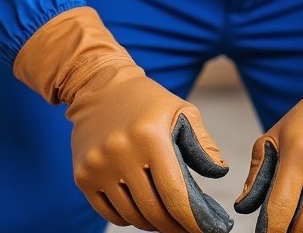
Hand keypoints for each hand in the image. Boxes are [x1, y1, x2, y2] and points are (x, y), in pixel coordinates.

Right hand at [68, 65, 232, 232]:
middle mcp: (120, 152)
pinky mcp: (82, 175)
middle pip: (153, 211)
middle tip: (188, 227)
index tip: (208, 231)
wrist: (99, 84)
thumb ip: (202, 144)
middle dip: (175, 226)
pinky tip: (142, 208)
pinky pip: (110, 213)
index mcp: (149, 136)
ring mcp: (98, 166)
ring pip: (132, 216)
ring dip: (153, 222)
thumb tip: (219, 173)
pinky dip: (129, 218)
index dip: (193, 220)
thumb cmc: (147, 100)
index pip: (174, 194)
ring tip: (166, 217)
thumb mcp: (181, 111)